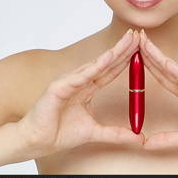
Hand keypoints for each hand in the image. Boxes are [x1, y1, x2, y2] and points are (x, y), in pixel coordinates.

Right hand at [17, 29, 144, 158]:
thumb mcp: (96, 132)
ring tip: (128, 40)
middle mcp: (80, 80)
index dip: (126, 59)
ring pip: (96, 64)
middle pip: (106, 62)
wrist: (36, 142)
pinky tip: (108, 56)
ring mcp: (69, 82)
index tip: (141, 48)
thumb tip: (140, 139)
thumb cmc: (59, 132)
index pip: (111, 70)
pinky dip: (95, 66)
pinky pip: (80, 76)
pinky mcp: (59, 87)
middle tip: (138, 35)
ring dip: (113, 52)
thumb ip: (117, 134)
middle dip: (123, 48)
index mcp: (88, 88)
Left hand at [139, 29, 177, 158]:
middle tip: (136, 38)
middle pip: (168, 69)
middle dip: (151, 53)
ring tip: (146, 44)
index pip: (165, 77)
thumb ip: (167, 139)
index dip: (150, 66)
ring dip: (161, 57)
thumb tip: (145, 143)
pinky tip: (167, 64)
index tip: (135, 55)